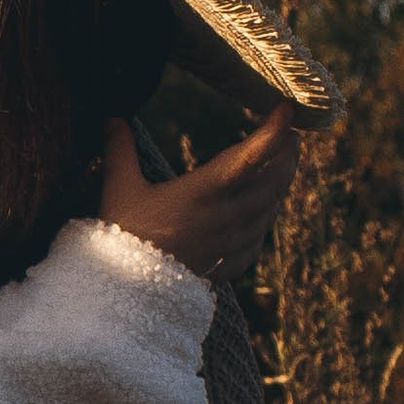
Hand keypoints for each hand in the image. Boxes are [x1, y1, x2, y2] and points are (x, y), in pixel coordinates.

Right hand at [98, 109, 302, 283]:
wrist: (125, 295)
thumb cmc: (123, 239)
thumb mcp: (119, 191)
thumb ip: (120, 151)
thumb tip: (111, 118)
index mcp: (204, 192)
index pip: (252, 155)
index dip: (275, 129)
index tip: (286, 108)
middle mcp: (227, 215)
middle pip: (275, 179)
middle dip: (288, 154)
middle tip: (292, 137)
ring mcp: (233, 242)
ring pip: (271, 207)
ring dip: (278, 185)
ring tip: (278, 169)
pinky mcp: (232, 264)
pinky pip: (259, 236)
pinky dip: (264, 218)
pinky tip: (259, 213)